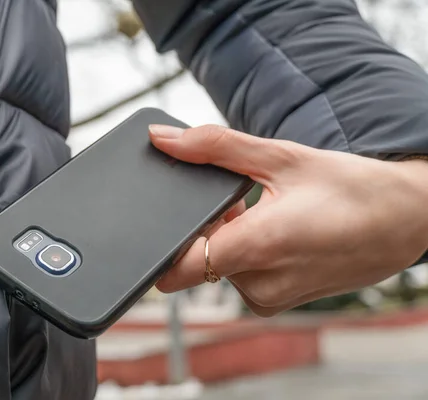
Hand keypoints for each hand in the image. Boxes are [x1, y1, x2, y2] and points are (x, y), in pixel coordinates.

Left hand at [149, 124, 427, 316]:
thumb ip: (214, 147)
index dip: (164, 242)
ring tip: (262, 212)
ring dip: (225, 239)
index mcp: (258, 247)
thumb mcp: (280, 157)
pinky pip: (238, 277)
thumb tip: (163, 139)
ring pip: (216, 268)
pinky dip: (242, 253)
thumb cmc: (352, 188)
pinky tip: (271, 229)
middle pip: (196, 260)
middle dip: (203, 228)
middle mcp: (259, 284)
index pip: (176, 268)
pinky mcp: (276, 302)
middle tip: (238, 200)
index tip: (172, 216)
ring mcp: (269, 298)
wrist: (406, 220)